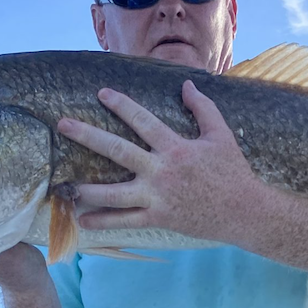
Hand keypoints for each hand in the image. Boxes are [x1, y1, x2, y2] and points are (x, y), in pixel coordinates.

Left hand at [55, 80, 266, 242]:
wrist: (244, 211)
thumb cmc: (233, 172)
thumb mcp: (221, 135)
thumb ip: (203, 108)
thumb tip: (186, 85)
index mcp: (175, 148)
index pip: (142, 120)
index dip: (121, 105)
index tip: (101, 93)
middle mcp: (161, 171)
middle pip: (117, 150)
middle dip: (88, 135)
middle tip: (63, 125)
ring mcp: (157, 197)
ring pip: (114, 193)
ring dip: (87, 189)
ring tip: (66, 186)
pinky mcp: (159, 218)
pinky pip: (125, 221)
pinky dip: (103, 222)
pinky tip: (82, 220)